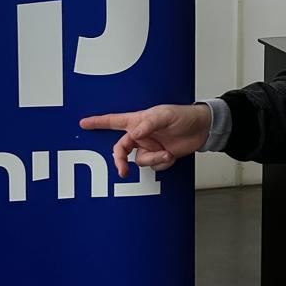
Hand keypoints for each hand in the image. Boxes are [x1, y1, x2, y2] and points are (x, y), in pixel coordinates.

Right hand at [79, 103, 211, 177]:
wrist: (202, 130)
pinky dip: (161, 164)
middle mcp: (140, 135)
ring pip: (140, 161)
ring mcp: (149, 147)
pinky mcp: (159, 157)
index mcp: (137, 121)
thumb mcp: (164, 115)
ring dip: (152, 160)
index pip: (113, 121)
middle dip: (120, 160)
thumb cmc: (183, 116)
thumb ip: (148, 124)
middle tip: (122, 170)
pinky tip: (170, 156)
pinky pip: (153, 167)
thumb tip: (134, 133)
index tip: (83, 123)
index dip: (97, 123)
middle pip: (121, 149)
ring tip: (166, 154)